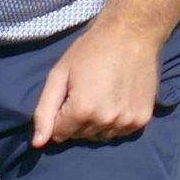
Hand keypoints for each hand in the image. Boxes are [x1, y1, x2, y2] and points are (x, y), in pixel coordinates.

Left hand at [30, 22, 161, 148]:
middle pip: (80, 135)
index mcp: (82, 110)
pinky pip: (120, 132)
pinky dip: (115, 122)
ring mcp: (126, 122)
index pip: (60, 134)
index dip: (60, 116)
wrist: (131, 35)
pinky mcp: (142, 120)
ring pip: (100, 136)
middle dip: (77, 120)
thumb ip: (44, 111)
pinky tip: (116, 100)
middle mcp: (105, 120)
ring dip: (96, 123)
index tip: (68, 96)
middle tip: (85, 93)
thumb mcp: (59, 75)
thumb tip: (37, 143)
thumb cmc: (90, 51)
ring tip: (101, 96)